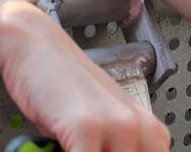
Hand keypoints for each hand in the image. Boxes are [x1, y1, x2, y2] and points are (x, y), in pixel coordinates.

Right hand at [0, 0, 170, 151]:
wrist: (37, 49)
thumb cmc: (64, 91)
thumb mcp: (101, 129)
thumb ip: (115, 150)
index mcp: (152, 134)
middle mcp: (142, 130)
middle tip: (83, 151)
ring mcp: (116, 128)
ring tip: (65, 148)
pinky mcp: (86, 127)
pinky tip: (53, 150)